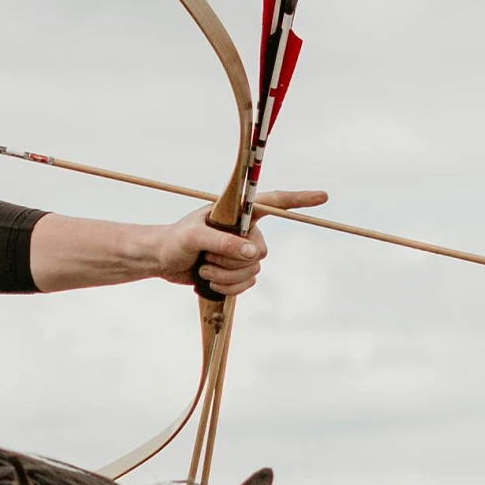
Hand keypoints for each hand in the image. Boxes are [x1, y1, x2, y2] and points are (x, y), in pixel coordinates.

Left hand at [157, 188, 328, 295]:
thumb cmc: (174, 241)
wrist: (161, 261)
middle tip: (206, 256)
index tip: (323, 197)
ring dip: (225, 276)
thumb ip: (224, 242)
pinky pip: (246, 285)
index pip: (273, 203)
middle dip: (232, 260)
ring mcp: (240, 252)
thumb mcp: (195, 237)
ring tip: (202, 267)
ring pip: (253, 271)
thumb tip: (254, 253)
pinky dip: (226, 287)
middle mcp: (244, 231)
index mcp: (238, 213)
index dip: (298, 200)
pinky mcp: (235, 272)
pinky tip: (207, 280)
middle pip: (261, 251)